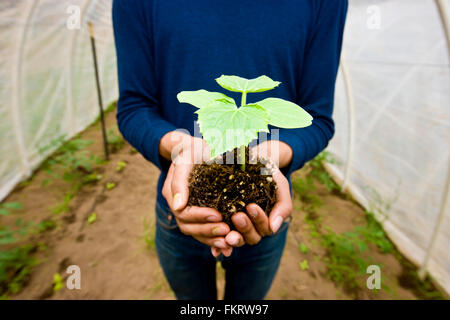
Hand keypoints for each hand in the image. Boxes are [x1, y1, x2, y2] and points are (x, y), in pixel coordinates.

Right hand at [160, 131, 232, 256]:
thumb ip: (180, 180)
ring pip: (194, 232)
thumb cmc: (195, 148)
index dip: (200, 217)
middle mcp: (177, 204)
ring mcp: (186, 210)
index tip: (218, 216)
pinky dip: (213, 240)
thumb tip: (178, 207)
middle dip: (207, 231)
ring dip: (211, 239)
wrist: (198, 147)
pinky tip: (227, 247)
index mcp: (172, 191)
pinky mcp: (198, 213)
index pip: (183, 212)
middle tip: (227, 231)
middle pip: (188, 226)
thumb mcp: (188, 157)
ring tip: (229, 242)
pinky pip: (202, 232)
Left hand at [225, 140, 292, 246]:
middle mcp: (252, 227)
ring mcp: (236, 227)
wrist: (250, 160)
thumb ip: (283, 206)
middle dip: (245, 228)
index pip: (265, 228)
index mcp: (266, 220)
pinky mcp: (221, 223)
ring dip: (232, 237)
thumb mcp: (279, 185)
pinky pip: (220, 239)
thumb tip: (273, 228)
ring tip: (224, 227)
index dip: (259, 220)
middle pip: (251, 237)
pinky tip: (214, 249)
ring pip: (236, 240)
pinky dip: (217, 246)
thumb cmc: (268, 174)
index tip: (251, 206)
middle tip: (237, 216)